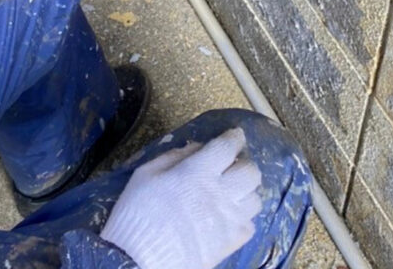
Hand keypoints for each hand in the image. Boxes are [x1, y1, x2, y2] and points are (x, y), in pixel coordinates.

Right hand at [100, 127, 261, 268]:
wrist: (137, 262)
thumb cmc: (137, 214)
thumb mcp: (146, 174)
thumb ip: (174, 156)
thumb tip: (197, 147)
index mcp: (198, 172)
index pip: (227, 146)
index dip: (234, 138)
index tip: (235, 136)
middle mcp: (220, 192)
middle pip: (250, 171)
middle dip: (243, 164)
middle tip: (231, 167)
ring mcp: (228, 220)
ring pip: (255, 198)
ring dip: (245, 192)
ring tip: (231, 194)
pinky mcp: (230, 243)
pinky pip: (250, 225)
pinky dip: (242, 219)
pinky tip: (228, 219)